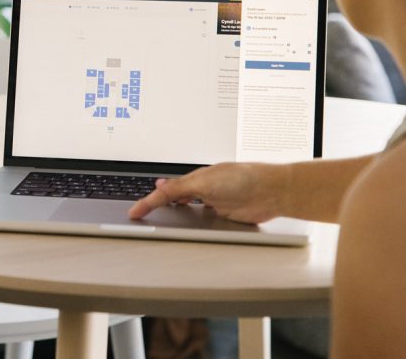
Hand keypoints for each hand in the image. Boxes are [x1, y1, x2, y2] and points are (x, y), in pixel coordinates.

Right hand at [128, 162, 289, 223]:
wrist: (271, 192)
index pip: (166, 191)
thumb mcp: (204, 181)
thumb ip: (180, 186)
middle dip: (157, 205)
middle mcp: (203, 191)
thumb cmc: (243, 178)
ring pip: (187, 212)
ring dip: (174, 215)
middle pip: (174, 200)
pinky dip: (192, 225)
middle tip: (140, 214)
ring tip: (156, 221)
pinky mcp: (224, 217)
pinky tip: (187, 226)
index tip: (134, 212)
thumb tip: (159, 186)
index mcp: (196, 178)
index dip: (148, 202)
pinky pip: (202, 223)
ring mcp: (213, 204)